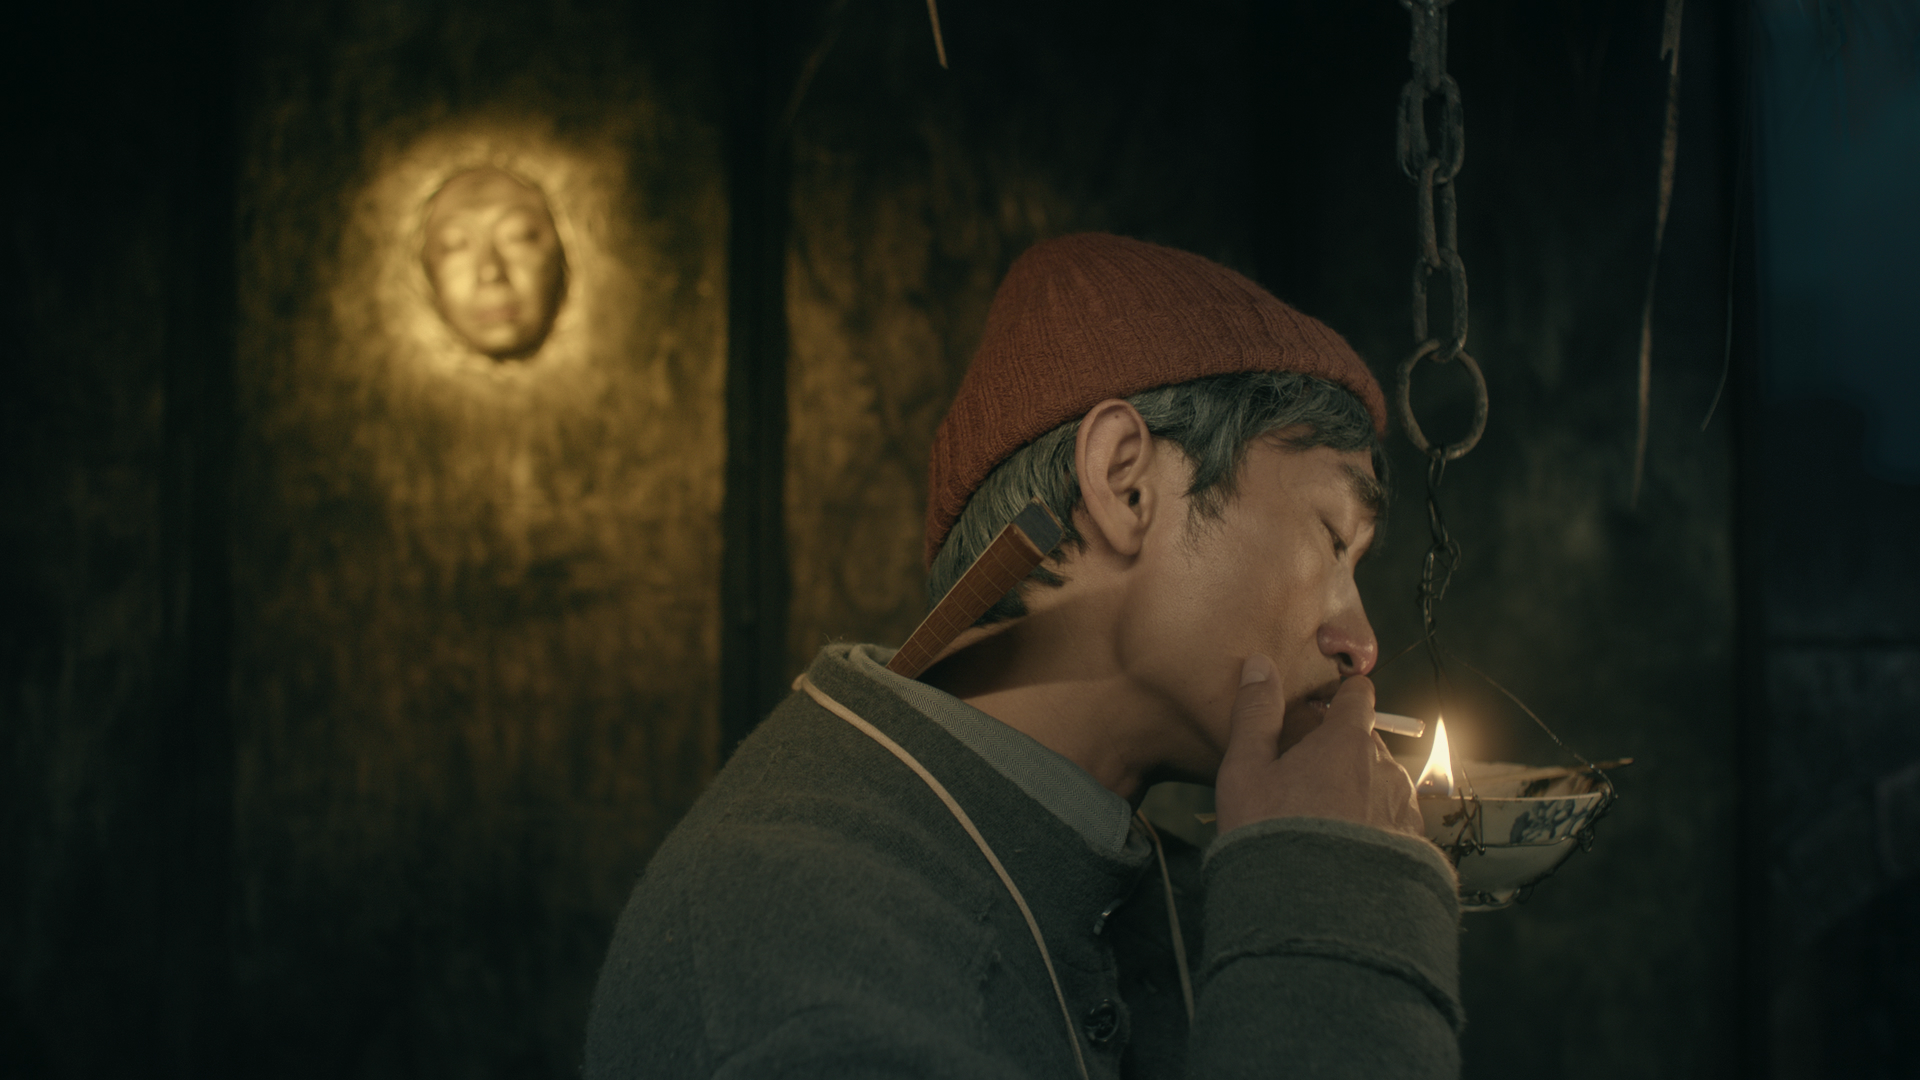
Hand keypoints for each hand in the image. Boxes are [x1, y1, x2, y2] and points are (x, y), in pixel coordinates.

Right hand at [1214, 654, 1424, 837]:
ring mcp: (1402, 808)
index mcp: (1347, 741)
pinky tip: (1344, 849)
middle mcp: (1385, 768)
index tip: (1320, 711)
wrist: (1317, 914)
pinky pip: (1391, 822)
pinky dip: (1372, 826)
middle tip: (1303, 778)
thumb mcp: (1246, 770)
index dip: (1340, 698)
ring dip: (1358, 790)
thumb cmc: (1274, 834)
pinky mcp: (1412, 847)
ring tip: (1322, 821)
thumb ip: (1255, 714)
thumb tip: (1259, 665)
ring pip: (1380, 782)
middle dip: (1340, 751)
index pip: (1359, 696)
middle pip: (1366, 742)